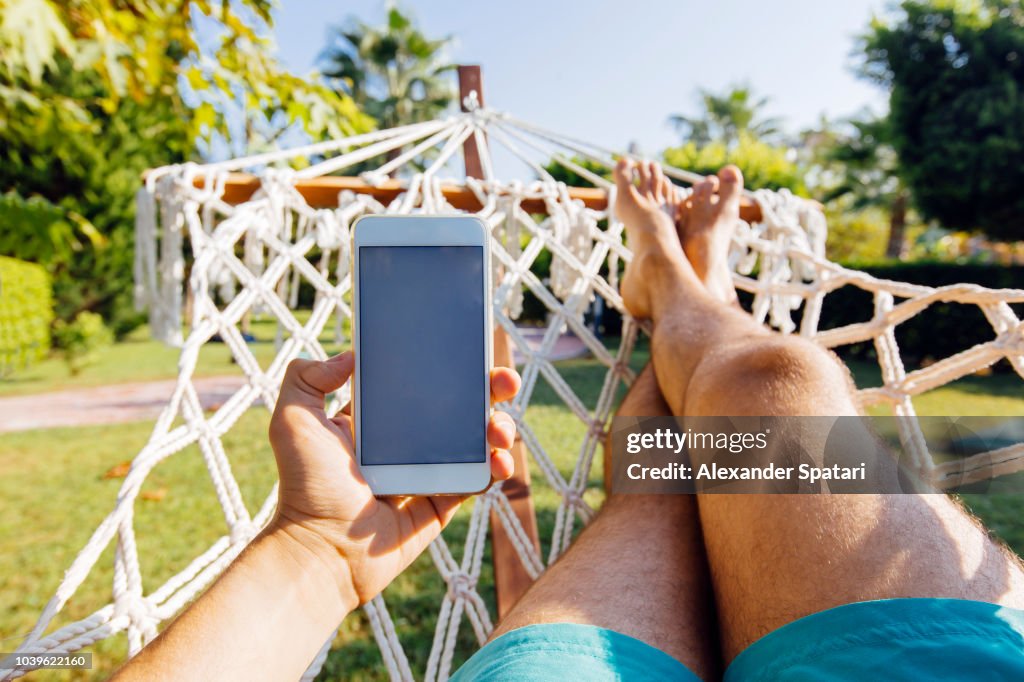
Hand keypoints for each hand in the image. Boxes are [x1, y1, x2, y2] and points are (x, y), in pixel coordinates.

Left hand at [266, 351, 520, 611]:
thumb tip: (350, 354)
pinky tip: (499, 460)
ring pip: (474, 442)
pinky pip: (476, 481)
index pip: (418, 383)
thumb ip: (305, 378)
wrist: (322, 549)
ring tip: (500, 428)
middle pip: (456, 408)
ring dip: (498, 428)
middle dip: (487, 390)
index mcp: (376, 421)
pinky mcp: (441, 503)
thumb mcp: (292, 421)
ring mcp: (426, 473)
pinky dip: (494, 468)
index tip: (469, 351)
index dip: (445, 366)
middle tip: (504, 381)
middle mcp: (404, 443)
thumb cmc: (305, 487)